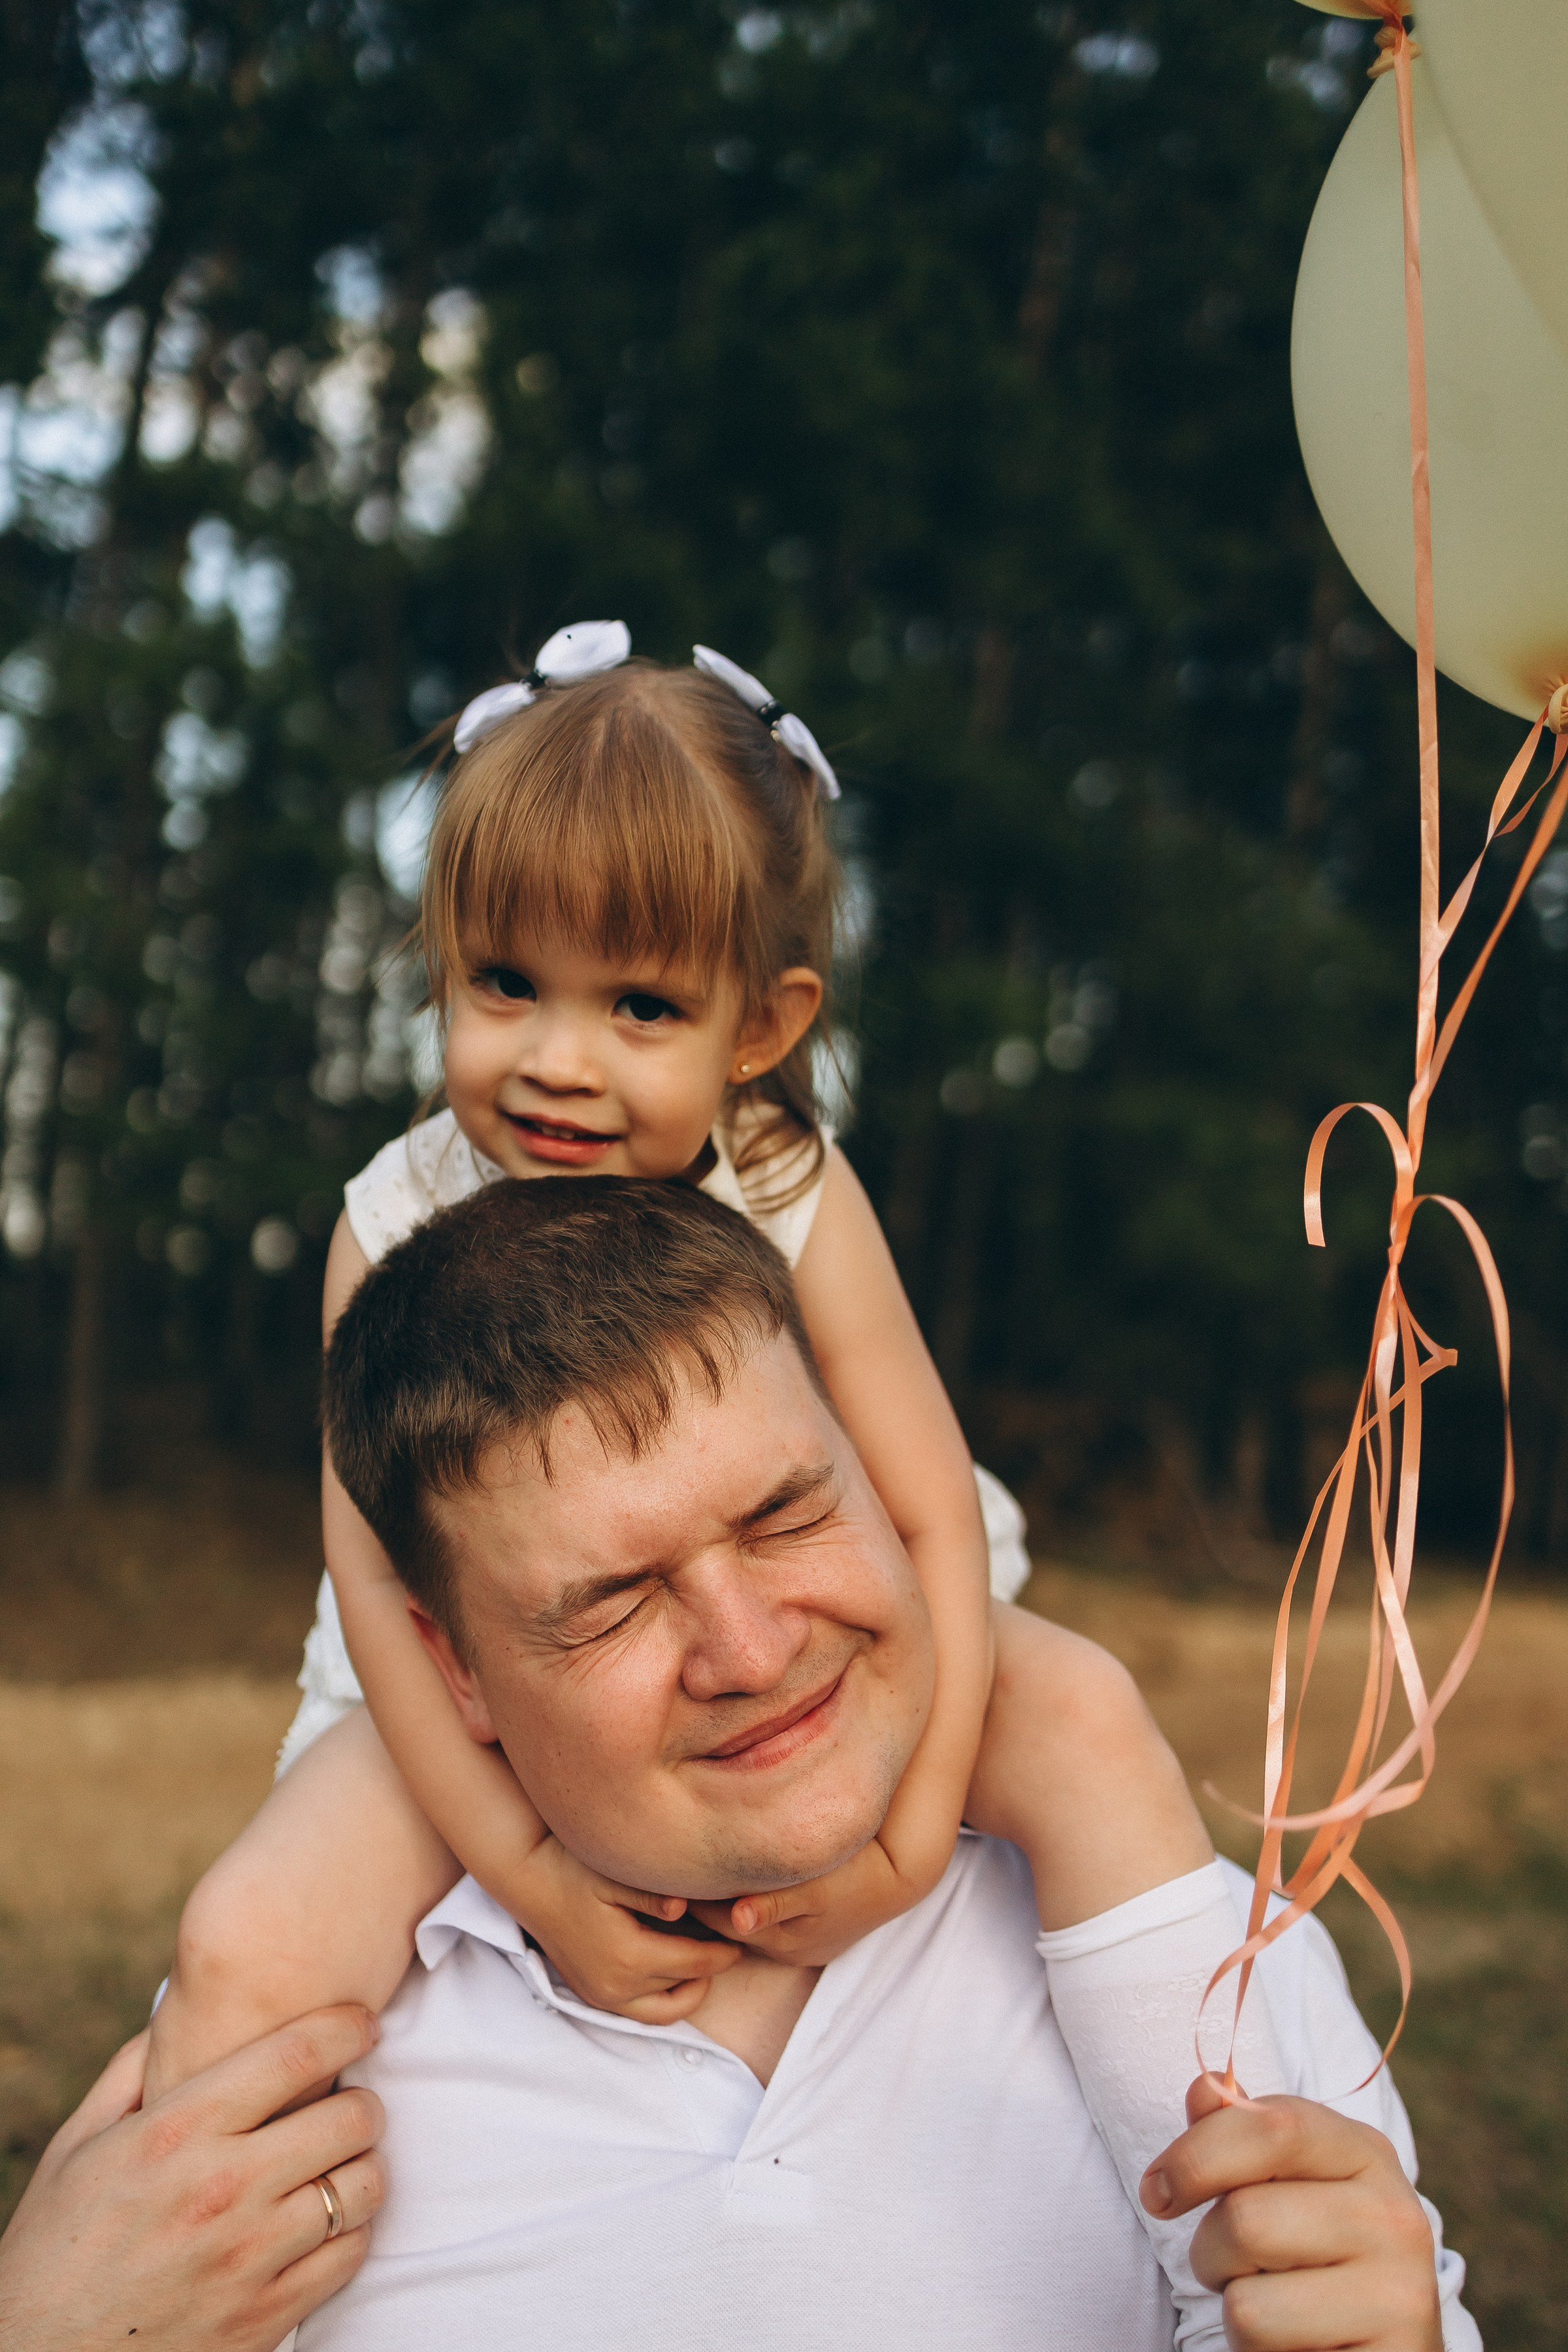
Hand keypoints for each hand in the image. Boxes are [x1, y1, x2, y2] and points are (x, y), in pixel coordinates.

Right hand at [0, 2005, 385, 2351]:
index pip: (296, 2055)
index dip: (346, 2027)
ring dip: (362, 2165)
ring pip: (363, 2186)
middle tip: (348, 2101)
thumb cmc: (55, 2245)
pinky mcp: (265, 2316)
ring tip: (340, 2162)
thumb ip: (135, 2070)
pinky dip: (350, 2230)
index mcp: (177, 2132)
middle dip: (362, 2099)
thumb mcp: (80, 2144)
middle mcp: (221, 2189)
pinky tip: (324, 2222)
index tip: (360, 2024)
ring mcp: (249, 2258)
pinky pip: (350, 2254)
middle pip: (350, 2118)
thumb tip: (178, 2009)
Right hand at [517, 1835, 740, 2022]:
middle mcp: (615, 1987)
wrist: (528, 1879)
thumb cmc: (573, 1868)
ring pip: (663, 2011)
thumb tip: (684, 1907)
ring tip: (707, 1960)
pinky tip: (675, 1968)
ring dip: (689, 1991)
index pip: (695, 1963)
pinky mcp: (592, 1995)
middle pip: (684, 1987)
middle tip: (732, 1944)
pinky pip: (640, 2012)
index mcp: (627, 1957)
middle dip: (712, 1968)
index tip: (743, 1937)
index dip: (724, 1952)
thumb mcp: (615, 1874)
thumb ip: (653, 1892)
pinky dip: (663, 1998)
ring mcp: (601, 1996)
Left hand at [688, 1837, 913, 1966]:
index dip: (692, 1895)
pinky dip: (748, 1897)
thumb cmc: (861, 1871)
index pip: (716, 1921)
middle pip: (724, 1923)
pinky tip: (739, 1869)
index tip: (665, 1866)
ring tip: (697, 1861)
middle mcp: (785, 1949)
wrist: (904, 1871)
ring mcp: (797, 1942)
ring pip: (742, 1919)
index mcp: (783, 1942)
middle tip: (669, 1860)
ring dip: (724, 1895)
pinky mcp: (807, 1929)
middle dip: (702, 1896)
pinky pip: (764, 1915)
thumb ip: (777, 1902)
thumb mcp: (820, 1886)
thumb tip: (739, 1919)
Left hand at [1141, 2073, 1442, 2350]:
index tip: (1157, 2188)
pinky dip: (1254, 2349)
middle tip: (1224, 2263)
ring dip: (1233, 2302)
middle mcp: (1394, 2214)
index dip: (1195, 2154)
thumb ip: (1238, 2136)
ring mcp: (1399, 2292)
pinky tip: (1293, 2341)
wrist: (1374, 2347)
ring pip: (1246, 2293)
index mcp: (1366, 2153)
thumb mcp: (1278, 2188)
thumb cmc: (1310, 2259)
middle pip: (1246, 2215)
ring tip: (1270, 2304)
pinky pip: (1265, 2340)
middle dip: (1210, 2247)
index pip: (1272, 2124)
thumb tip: (1204, 2085)